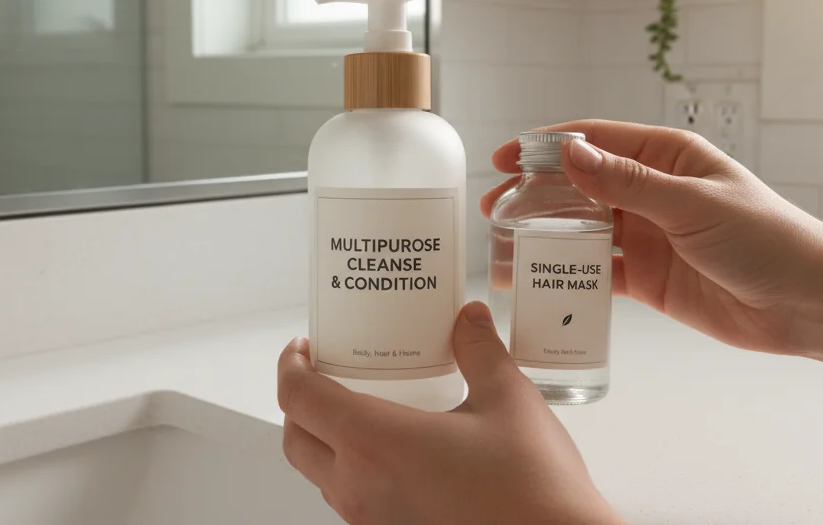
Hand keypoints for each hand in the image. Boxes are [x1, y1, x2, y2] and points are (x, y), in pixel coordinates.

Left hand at [278, 302, 623, 524]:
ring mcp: (373, 522)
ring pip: (321, 477)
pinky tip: (398, 453)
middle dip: (301, 402)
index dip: (290, 366)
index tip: (303, 348)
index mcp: (375, 443)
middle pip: (295, 439)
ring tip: (365, 409)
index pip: (298, 398)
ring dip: (326, 440)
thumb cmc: (532, 487)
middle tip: (328, 373)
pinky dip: (355, 471)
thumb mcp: (508, 400)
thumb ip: (480, 351)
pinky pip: (353, 501)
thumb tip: (469, 318)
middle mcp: (361, 488)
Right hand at [482, 120, 822, 356]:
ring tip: (502, 248)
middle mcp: (653, 192)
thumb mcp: (692, 204)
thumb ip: (627, 184)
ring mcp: (648, 236)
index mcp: (667, 158)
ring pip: (582, 230)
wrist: (808, 302)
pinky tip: (536, 281)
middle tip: (493, 209)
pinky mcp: (648, 279)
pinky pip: (597, 273)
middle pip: (579, 186)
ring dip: (544, 236)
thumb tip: (569, 155)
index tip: (504, 157)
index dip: (545, 146)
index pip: (594, 141)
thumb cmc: (767, 239)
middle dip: (534, 194)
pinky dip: (567, 276)